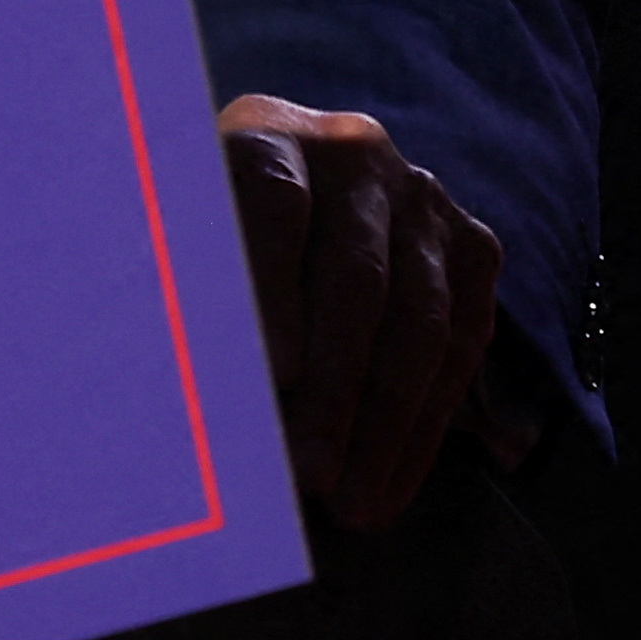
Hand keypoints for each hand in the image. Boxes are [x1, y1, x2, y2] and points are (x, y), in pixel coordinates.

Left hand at [218, 96, 502, 530]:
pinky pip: (463, 341)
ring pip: (419, 321)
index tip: (272, 376)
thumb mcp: (170, 242)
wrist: (280, 185)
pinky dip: (427, 423)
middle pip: (354, 279)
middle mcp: (351, 152)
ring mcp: (421, 195)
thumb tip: (185, 396)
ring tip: (350, 505)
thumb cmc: (196, 234)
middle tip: (308, 475)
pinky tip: (391, 483)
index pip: (269, 205)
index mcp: (263, 134)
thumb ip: (180, 296)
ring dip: (384, 425)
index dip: (271, 291)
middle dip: (333, 390)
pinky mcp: (470, 242)